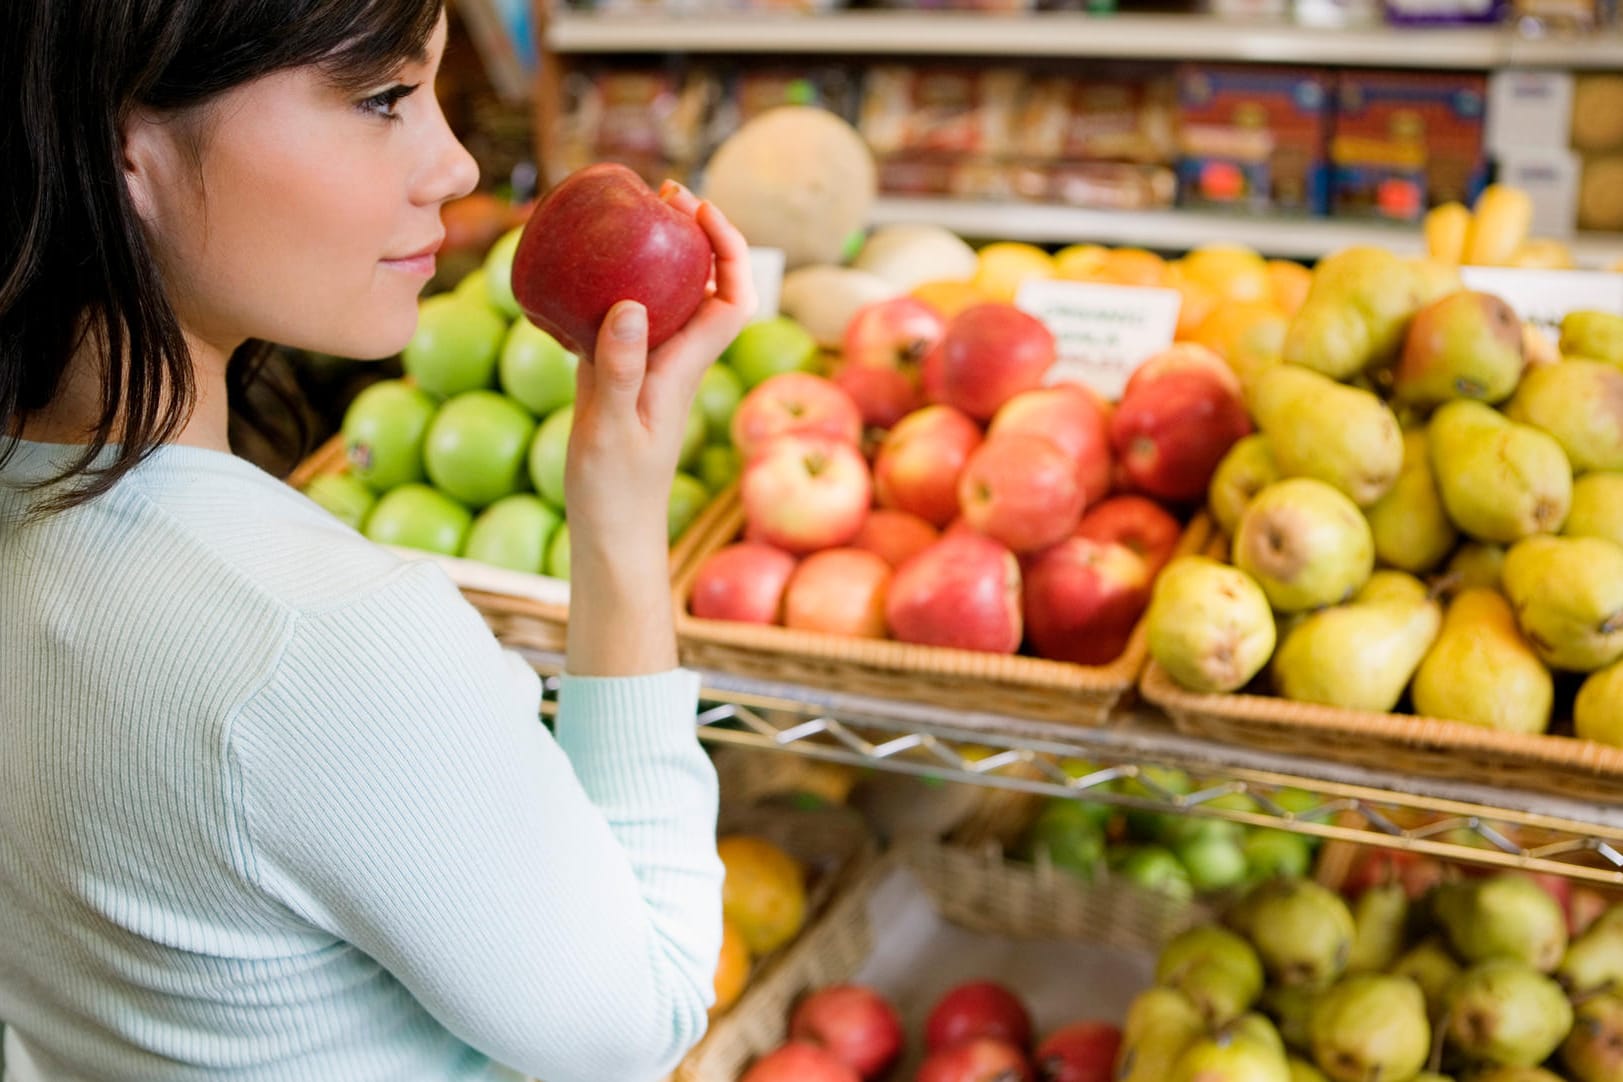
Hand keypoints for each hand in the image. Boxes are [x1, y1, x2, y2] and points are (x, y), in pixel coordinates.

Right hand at [562, 185, 756, 675]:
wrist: (611, 535)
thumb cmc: (616, 491)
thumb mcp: (611, 427)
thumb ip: (620, 368)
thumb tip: (632, 304)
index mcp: (684, 367)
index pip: (731, 297)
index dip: (728, 248)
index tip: (699, 210)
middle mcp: (674, 361)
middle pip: (705, 286)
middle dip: (694, 236)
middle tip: (662, 196)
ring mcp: (647, 368)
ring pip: (665, 299)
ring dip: (656, 256)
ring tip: (628, 218)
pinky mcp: (617, 378)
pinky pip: (622, 319)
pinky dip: (611, 289)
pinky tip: (580, 274)